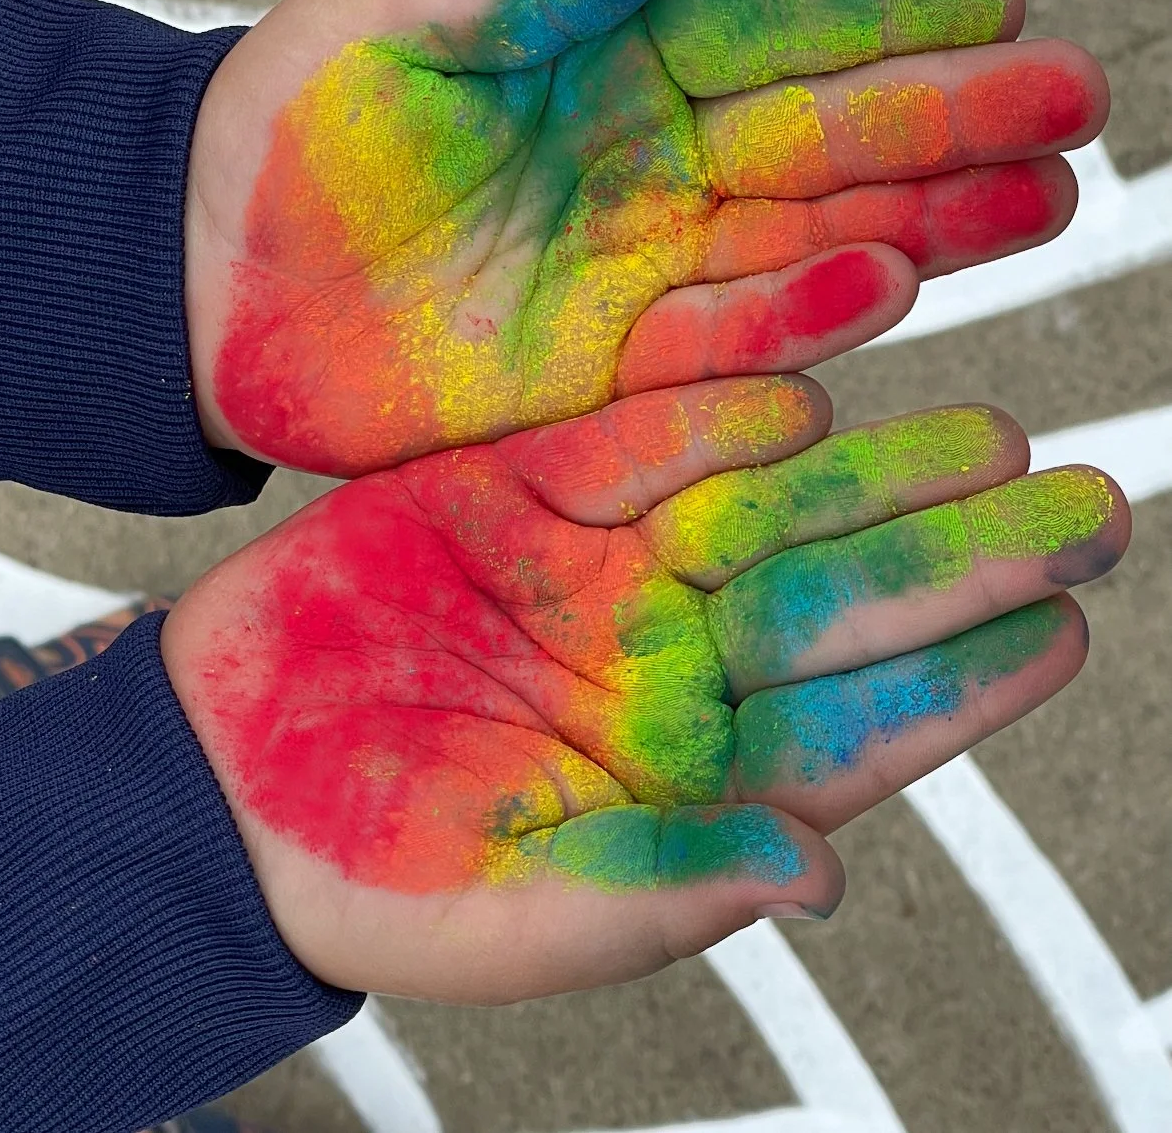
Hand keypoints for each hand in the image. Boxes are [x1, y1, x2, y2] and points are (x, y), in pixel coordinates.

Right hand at [161, 376, 1127, 1001]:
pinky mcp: (522, 493)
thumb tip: (822, 877)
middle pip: (840, 595)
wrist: (219, 774)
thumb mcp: (514, 912)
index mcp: (688, 771)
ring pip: (766, 505)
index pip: (857, 722)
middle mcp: (667, 658)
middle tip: (1084, 508)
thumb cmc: (365, 875)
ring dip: (873, 472)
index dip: (961, 678)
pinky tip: (808, 389)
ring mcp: (601, 569)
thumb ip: (666, 889)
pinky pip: (636, 442)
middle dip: (960, 555)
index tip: (1062, 630)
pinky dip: (716, 412)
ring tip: (987, 436)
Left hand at [186, 0, 1106, 475]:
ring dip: (922, 217)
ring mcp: (640, 261)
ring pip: (806, 234)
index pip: (773, 18)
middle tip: (1071, 105)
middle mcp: (650, 153)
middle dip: (950, 115)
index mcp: (610, 46)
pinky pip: (727, 339)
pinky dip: (807, 317)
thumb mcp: (391, 17)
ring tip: (1037, 203)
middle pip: (824, 128)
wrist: (207, 283)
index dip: (885, 8)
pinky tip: (893, 286)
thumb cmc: (291, 129)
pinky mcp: (612, 364)